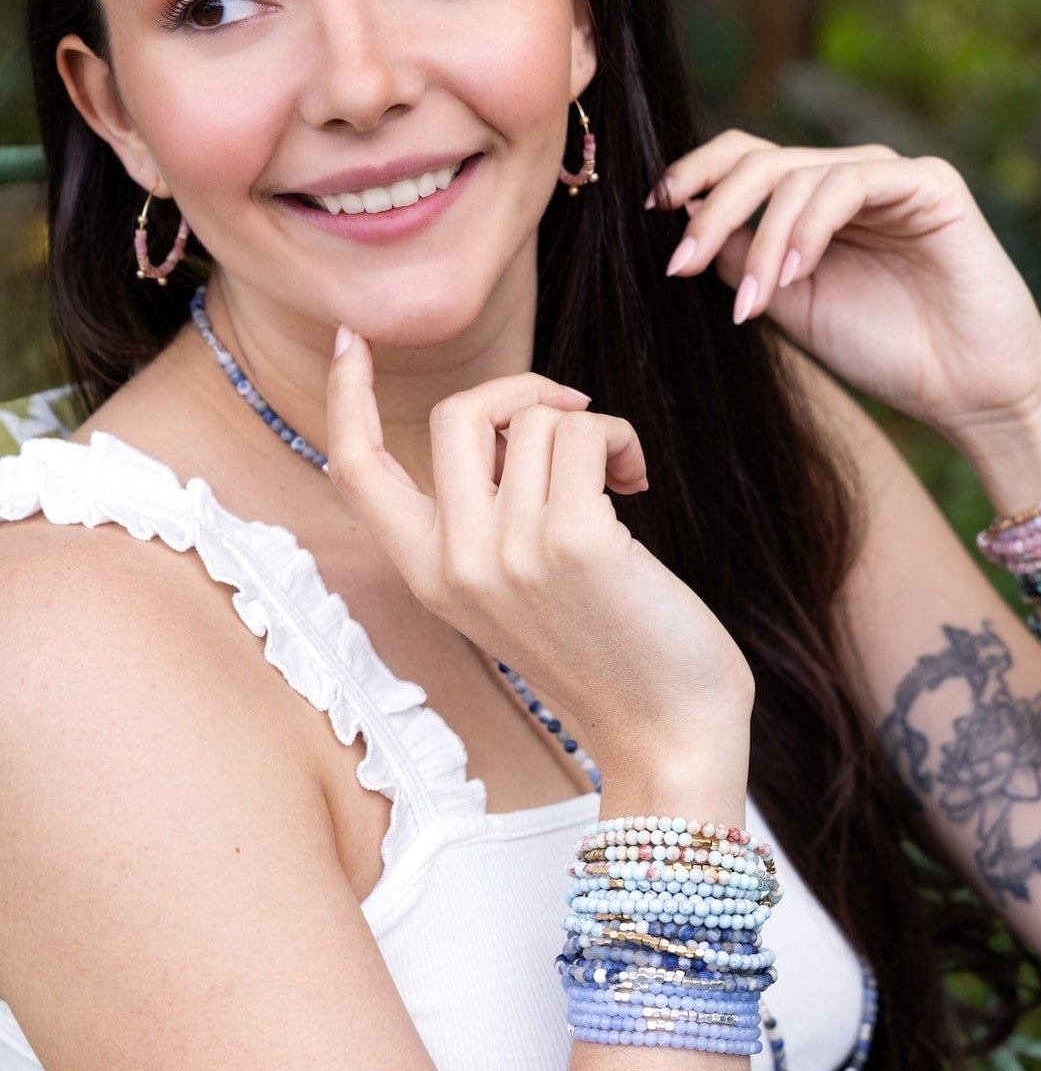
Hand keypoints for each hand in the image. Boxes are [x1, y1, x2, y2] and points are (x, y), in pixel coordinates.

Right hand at [325, 335, 754, 798]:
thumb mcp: (514, 592)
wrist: (666, 729)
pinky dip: (620, 440)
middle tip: (576, 415)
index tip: (351, 342)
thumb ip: (488, 519)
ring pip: (535, 419)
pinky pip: (584, 432)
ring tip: (621, 479)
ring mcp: (508, 552)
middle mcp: (454, 562)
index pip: (354, 468)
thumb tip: (511, 420)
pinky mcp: (572, 540)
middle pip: (457, 414)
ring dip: (593, 428)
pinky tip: (637, 483)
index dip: (345, 396)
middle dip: (523, 390)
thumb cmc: (607, 650)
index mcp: (428, 575)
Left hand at [652, 131, 1040, 438]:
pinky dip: (811, 226)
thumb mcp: (792, 306)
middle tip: (680, 265)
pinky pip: (850, 183)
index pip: (746, 162)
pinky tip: (797, 273)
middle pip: (761, 161)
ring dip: (762, 240)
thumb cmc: (886, 350)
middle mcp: (849, 180)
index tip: (655, 212)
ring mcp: (889, 177)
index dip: (696, 175)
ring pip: (798, 174)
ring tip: (754, 302)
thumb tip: (689, 220)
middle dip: (712, 211)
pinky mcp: (929, 184)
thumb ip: (745, 261)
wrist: (967, 388)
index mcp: (814, 206)